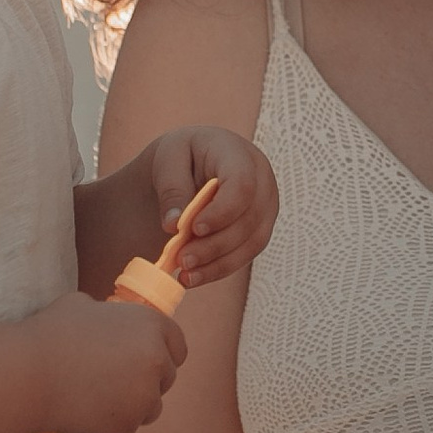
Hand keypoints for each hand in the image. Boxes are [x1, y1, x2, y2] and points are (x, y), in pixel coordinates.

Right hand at [18, 288, 185, 432]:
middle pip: (166, 379)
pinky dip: (110, 427)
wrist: (27, 374)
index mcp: (151, 326)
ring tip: (96, 399)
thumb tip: (111, 321)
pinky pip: (127, 430)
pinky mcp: (126, 426)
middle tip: (113, 383)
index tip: (145, 362)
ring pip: (150, 408)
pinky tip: (85, 414)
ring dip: (131, 407)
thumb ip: (111, 316)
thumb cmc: (50, 335)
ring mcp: (144, 397)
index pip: (177, 346)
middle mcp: (156, 360)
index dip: (162, 354)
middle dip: (146, 382)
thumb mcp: (84, 306)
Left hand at [146, 126, 277, 289]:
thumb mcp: (167, 161)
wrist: (189, 165)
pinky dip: (219, 269)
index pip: (243, 184)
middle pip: (249, 218)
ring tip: (185, 276)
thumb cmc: (179, 158)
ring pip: (251, 242)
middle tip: (182, 260)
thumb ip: (171, 190)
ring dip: (218, 263)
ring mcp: (265, 206)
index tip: (194, 229)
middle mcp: (262, 179)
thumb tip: (172, 226)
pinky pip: (245, 254)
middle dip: (215, 245)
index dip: (222, 211)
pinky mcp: (259, 229)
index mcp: (239, 154)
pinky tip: (194, 278)